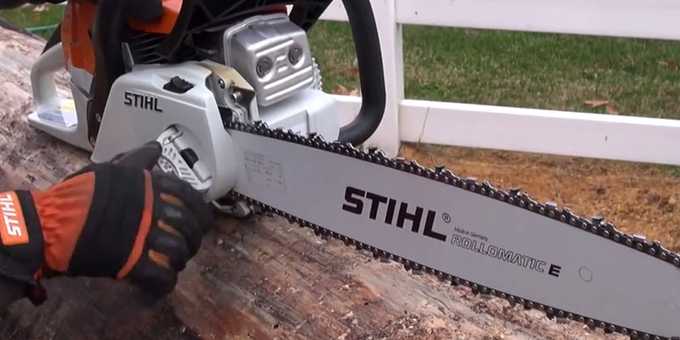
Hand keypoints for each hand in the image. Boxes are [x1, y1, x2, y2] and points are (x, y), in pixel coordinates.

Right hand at [0, 142, 212, 301]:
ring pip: (179, 250)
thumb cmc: (78, 194)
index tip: (202, 220)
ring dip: (180, 259)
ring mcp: (143, 236)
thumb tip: (156, 147)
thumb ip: (136, 160)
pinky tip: (162, 283)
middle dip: (193, 238)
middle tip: (188, 244)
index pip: (189, 196)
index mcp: (149, 186)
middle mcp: (152, 209)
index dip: (201, 210)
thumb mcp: (111, 169)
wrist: (50, 223)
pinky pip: (161, 275)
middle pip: (189, 225)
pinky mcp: (132, 262)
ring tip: (175, 262)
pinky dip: (166, 282)